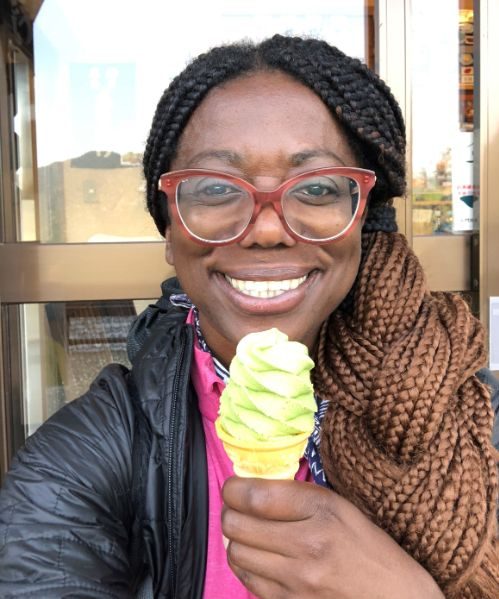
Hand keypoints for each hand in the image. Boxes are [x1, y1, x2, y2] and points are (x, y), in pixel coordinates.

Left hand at [222, 477, 443, 598]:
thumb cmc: (370, 548)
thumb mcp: (341, 507)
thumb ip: (297, 496)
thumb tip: (251, 487)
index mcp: (322, 511)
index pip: (254, 496)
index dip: (233, 489)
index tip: (233, 488)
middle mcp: (307, 545)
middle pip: (236, 524)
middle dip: (230, 512)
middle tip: (238, 509)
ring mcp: (297, 582)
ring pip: (236, 552)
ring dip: (236, 539)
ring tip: (249, 533)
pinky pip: (247, 580)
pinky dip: (246, 564)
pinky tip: (259, 557)